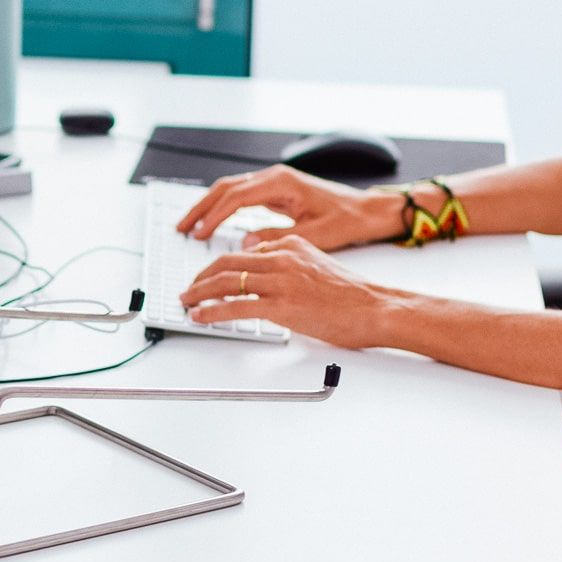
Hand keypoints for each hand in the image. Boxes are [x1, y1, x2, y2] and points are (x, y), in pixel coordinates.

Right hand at [175, 166, 402, 251]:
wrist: (368, 211)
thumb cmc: (348, 221)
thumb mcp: (314, 235)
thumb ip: (278, 238)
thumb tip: (246, 243)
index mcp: (282, 183)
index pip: (236, 197)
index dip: (213, 217)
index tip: (198, 234)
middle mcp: (275, 177)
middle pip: (226, 188)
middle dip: (201, 207)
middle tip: (181, 227)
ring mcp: (275, 182)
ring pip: (231, 189)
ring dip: (208, 206)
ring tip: (190, 225)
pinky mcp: (277, 190)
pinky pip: (242, 195)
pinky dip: (223, 206)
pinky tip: (214, 221)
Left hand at [179, 236, 391, 348]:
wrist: (374, 307)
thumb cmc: (350, 294)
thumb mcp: (317, 262)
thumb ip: (289, 260)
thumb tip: (263, 266)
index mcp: (291, 244)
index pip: (244, 251)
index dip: (218, 265)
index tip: (206, 276)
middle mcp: (283, 257)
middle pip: (228, 262)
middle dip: (201, 276)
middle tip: (188, 288)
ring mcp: (282, 281)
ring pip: (227, 281)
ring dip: (199, 292)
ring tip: (187, 302)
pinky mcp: (282, 305)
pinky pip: (236, 306)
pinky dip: (212, 311)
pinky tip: (201, 316)